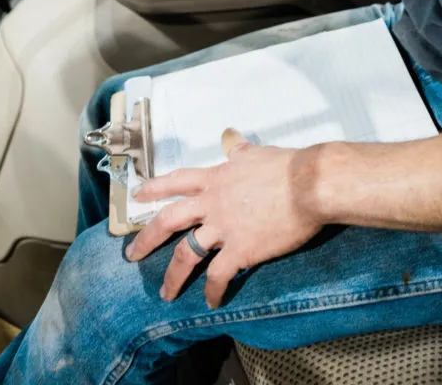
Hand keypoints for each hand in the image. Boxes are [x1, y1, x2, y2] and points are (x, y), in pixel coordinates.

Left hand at [126, 129, 324, 308]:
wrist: (310, 185)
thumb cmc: (287, 166)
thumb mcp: (256, 153)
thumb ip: (239, 150)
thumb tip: (232, 139)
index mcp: (216, 179)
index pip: (176, 181)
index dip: (154, 188)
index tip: (137, 195)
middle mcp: (213, 203)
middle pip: (168, 221)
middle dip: (147, 239)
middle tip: (131, 254)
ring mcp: (224, 228)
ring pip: (186, 254)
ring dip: (173, 276)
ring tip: (165, 292)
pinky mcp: (241, 250)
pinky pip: (218, 275)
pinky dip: (212, 291)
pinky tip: (211, 302)